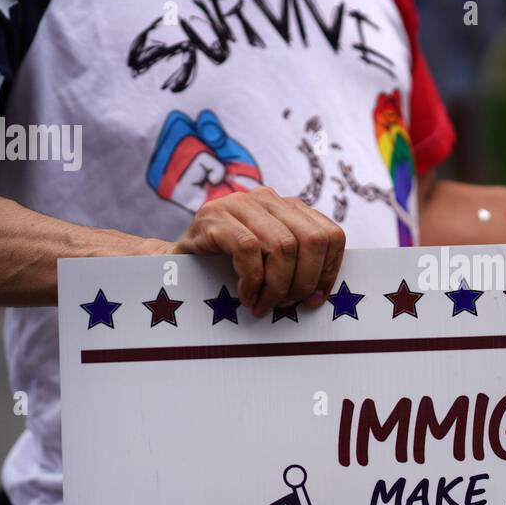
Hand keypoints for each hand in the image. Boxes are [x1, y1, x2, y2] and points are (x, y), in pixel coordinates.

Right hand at [169, 187, 345, 316]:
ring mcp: (239, 203)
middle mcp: (267, 199)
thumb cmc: (227, 271)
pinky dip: (252, 281)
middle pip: (312, 240)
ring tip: (264, 305)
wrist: (174, 264)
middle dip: (304, 281)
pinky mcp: (213, 216)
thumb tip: (320, 296)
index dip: (329, 271)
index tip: (314, 299)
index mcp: (289, 207)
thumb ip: (297, 267)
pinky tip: (246, 296)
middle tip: (287, 305)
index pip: (332, 235)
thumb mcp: (270, 264)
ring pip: (283, 246)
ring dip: (277, 286)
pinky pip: (248, 249)